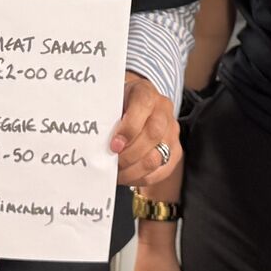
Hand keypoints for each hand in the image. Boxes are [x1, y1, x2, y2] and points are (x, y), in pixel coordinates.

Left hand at [111, 72, 179, 188]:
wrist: (135, 106)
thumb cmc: (118, 106)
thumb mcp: (111, 102)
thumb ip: (106, 115)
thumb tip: (94, 136)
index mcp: (146, 92)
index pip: (143, 105)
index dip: (129, 128)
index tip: (113, 144)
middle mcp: (163, 110)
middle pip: (153, 134)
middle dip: (129, 154)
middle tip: (112, 161)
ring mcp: (172, 131)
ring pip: (157, 157)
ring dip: (133, 170)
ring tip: (117, 172)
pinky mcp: (176, 151)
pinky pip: (162, 171)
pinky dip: (142, 178)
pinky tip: (128, 177)